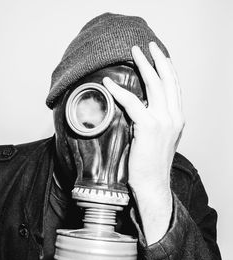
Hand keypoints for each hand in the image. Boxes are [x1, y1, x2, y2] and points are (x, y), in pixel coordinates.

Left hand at [103, 42, 183, 244]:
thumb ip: (154, 123)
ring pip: (154, 85)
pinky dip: (119, 91)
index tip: (159, 57)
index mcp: (177, 120)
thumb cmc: (150, 165)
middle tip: (148, 46)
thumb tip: (139, 112)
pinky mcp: (148, 128)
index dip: (167, 70)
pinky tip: (109, 83)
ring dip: (143, 65)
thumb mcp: (158, 141)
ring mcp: (164, 121)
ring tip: (134, 52)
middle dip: (158, 60)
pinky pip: (132, 102)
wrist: (152, 185)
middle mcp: (174, 117)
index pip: (174, 88)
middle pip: (168, 80)